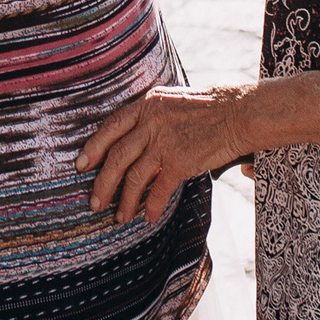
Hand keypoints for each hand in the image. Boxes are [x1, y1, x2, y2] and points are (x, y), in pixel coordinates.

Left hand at [78, 84, 249, 225]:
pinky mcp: (180, 161)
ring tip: (119, 217)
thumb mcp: (170, 103)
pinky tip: (148, 217)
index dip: (93, 148)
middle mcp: (151, 122)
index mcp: (146, 105)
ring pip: (134, 176)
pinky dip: (151, 206)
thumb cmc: (207, 109)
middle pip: (116, 156)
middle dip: (102, 183)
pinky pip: (159, 189)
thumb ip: (149, 118)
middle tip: (94, 202)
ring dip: (125, 200)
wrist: (238, 114)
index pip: (110, 127)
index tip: (81, 165)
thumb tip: (130, 142)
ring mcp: (164, 142)